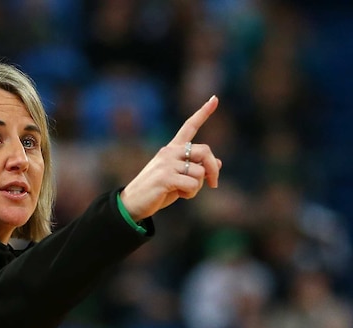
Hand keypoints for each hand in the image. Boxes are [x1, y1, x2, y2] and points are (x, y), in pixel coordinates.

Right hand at [119, 95, 221, 221]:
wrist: (133, 203)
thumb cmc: (158, 190)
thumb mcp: (180, 178)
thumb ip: (196, 169)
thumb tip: (219, 163)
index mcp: (172, 149)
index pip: (189, 126)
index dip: (203, 113)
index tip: (215, 98)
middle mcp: (170, 152)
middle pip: (204, 150)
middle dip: (213, 169)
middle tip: (214, 184)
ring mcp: (166, 163)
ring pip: (200, 172)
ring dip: (198, 187)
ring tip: (185, 192)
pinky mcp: (165, 177)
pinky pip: (192, 184)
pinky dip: (191, 194)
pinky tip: (180, 195)